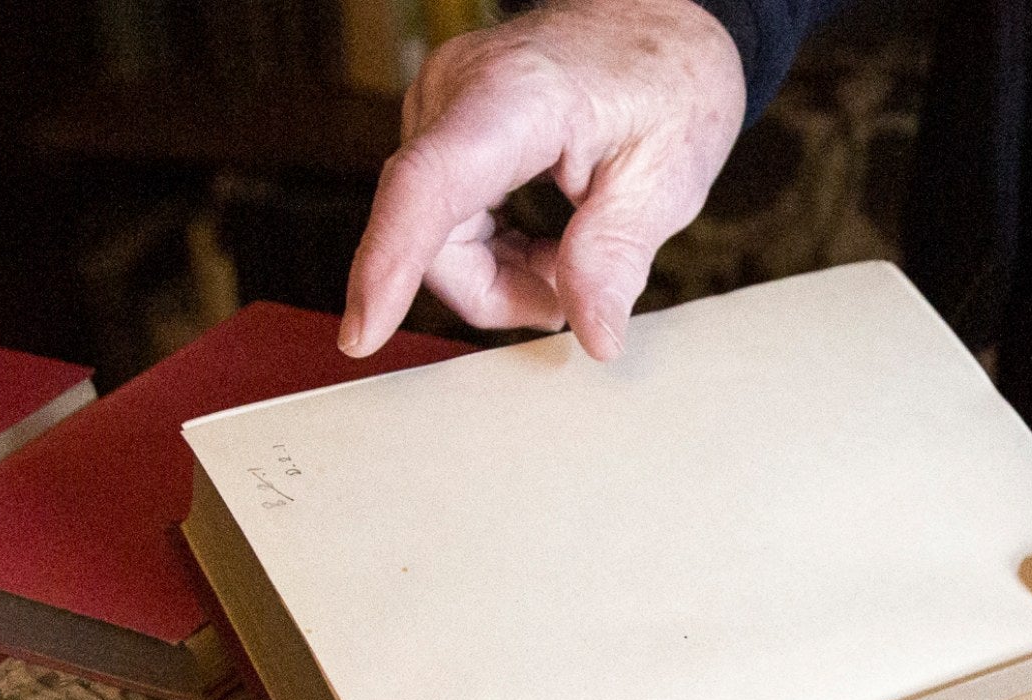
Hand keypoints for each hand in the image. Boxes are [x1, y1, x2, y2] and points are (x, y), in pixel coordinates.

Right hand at [339, 0, 745, 359]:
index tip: (363, 333)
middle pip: (431, 235)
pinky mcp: (441, 127)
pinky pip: (440, 219)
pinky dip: (491, 252)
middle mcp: (456, 92)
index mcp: (515, 97)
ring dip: (499, 275)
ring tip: (571, 265)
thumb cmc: (668, 82)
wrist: (659, 26)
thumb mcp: (665, 178)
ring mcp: (440, 107)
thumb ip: (616, 257)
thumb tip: (593, 337)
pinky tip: (543, 246)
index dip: (389, 263)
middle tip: (575, 301)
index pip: (428, 185)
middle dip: (498, 292)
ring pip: (431, 238)